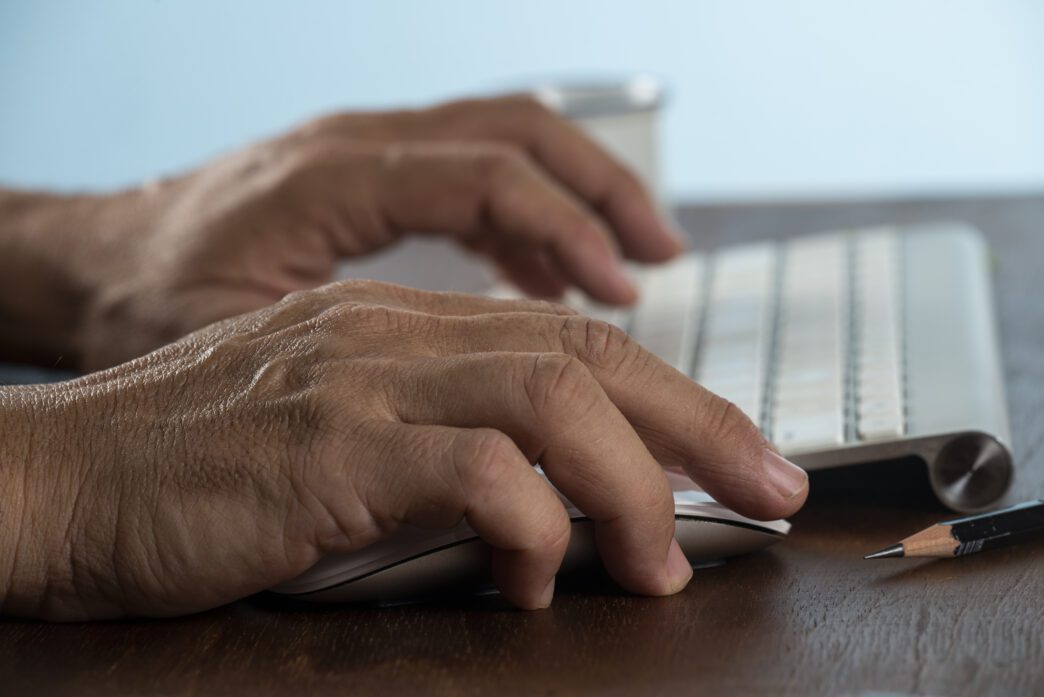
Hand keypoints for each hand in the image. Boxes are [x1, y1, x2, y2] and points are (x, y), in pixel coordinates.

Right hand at [0, 281, 806, 619]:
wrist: (62, 475)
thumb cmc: (199, 469)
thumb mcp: (340, 437)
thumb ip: (439, 447)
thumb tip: (547, 502)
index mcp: (404, 326)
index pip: (569, 340)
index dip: (671, 397)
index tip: (738, 457)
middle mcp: (394, 333)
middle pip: (585, 354)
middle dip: (699, 425)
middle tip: (773, 491)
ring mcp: (361, 380)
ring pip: (549, 396)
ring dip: (628, 484)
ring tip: (658, 564)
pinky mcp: (327, 445)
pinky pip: (471, 469)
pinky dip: (529, 522)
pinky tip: (532, 576)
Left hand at [48, 95, 682, 368]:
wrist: (85, 264)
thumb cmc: (142, 308)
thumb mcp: (231, 350)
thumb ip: (351, 380)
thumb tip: (477, 449)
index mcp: (329, 176)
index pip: (484, 176)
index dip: (566, 228)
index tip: (625, 288)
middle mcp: (358, 144)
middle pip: (520, 137)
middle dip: (609, 197)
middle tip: (664, 257)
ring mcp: (366, 149)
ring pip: (508, 138)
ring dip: (584, 195)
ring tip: (640, 261)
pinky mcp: (370, 175)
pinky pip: (475, 172)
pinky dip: (533, 217)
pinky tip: (556, 275)